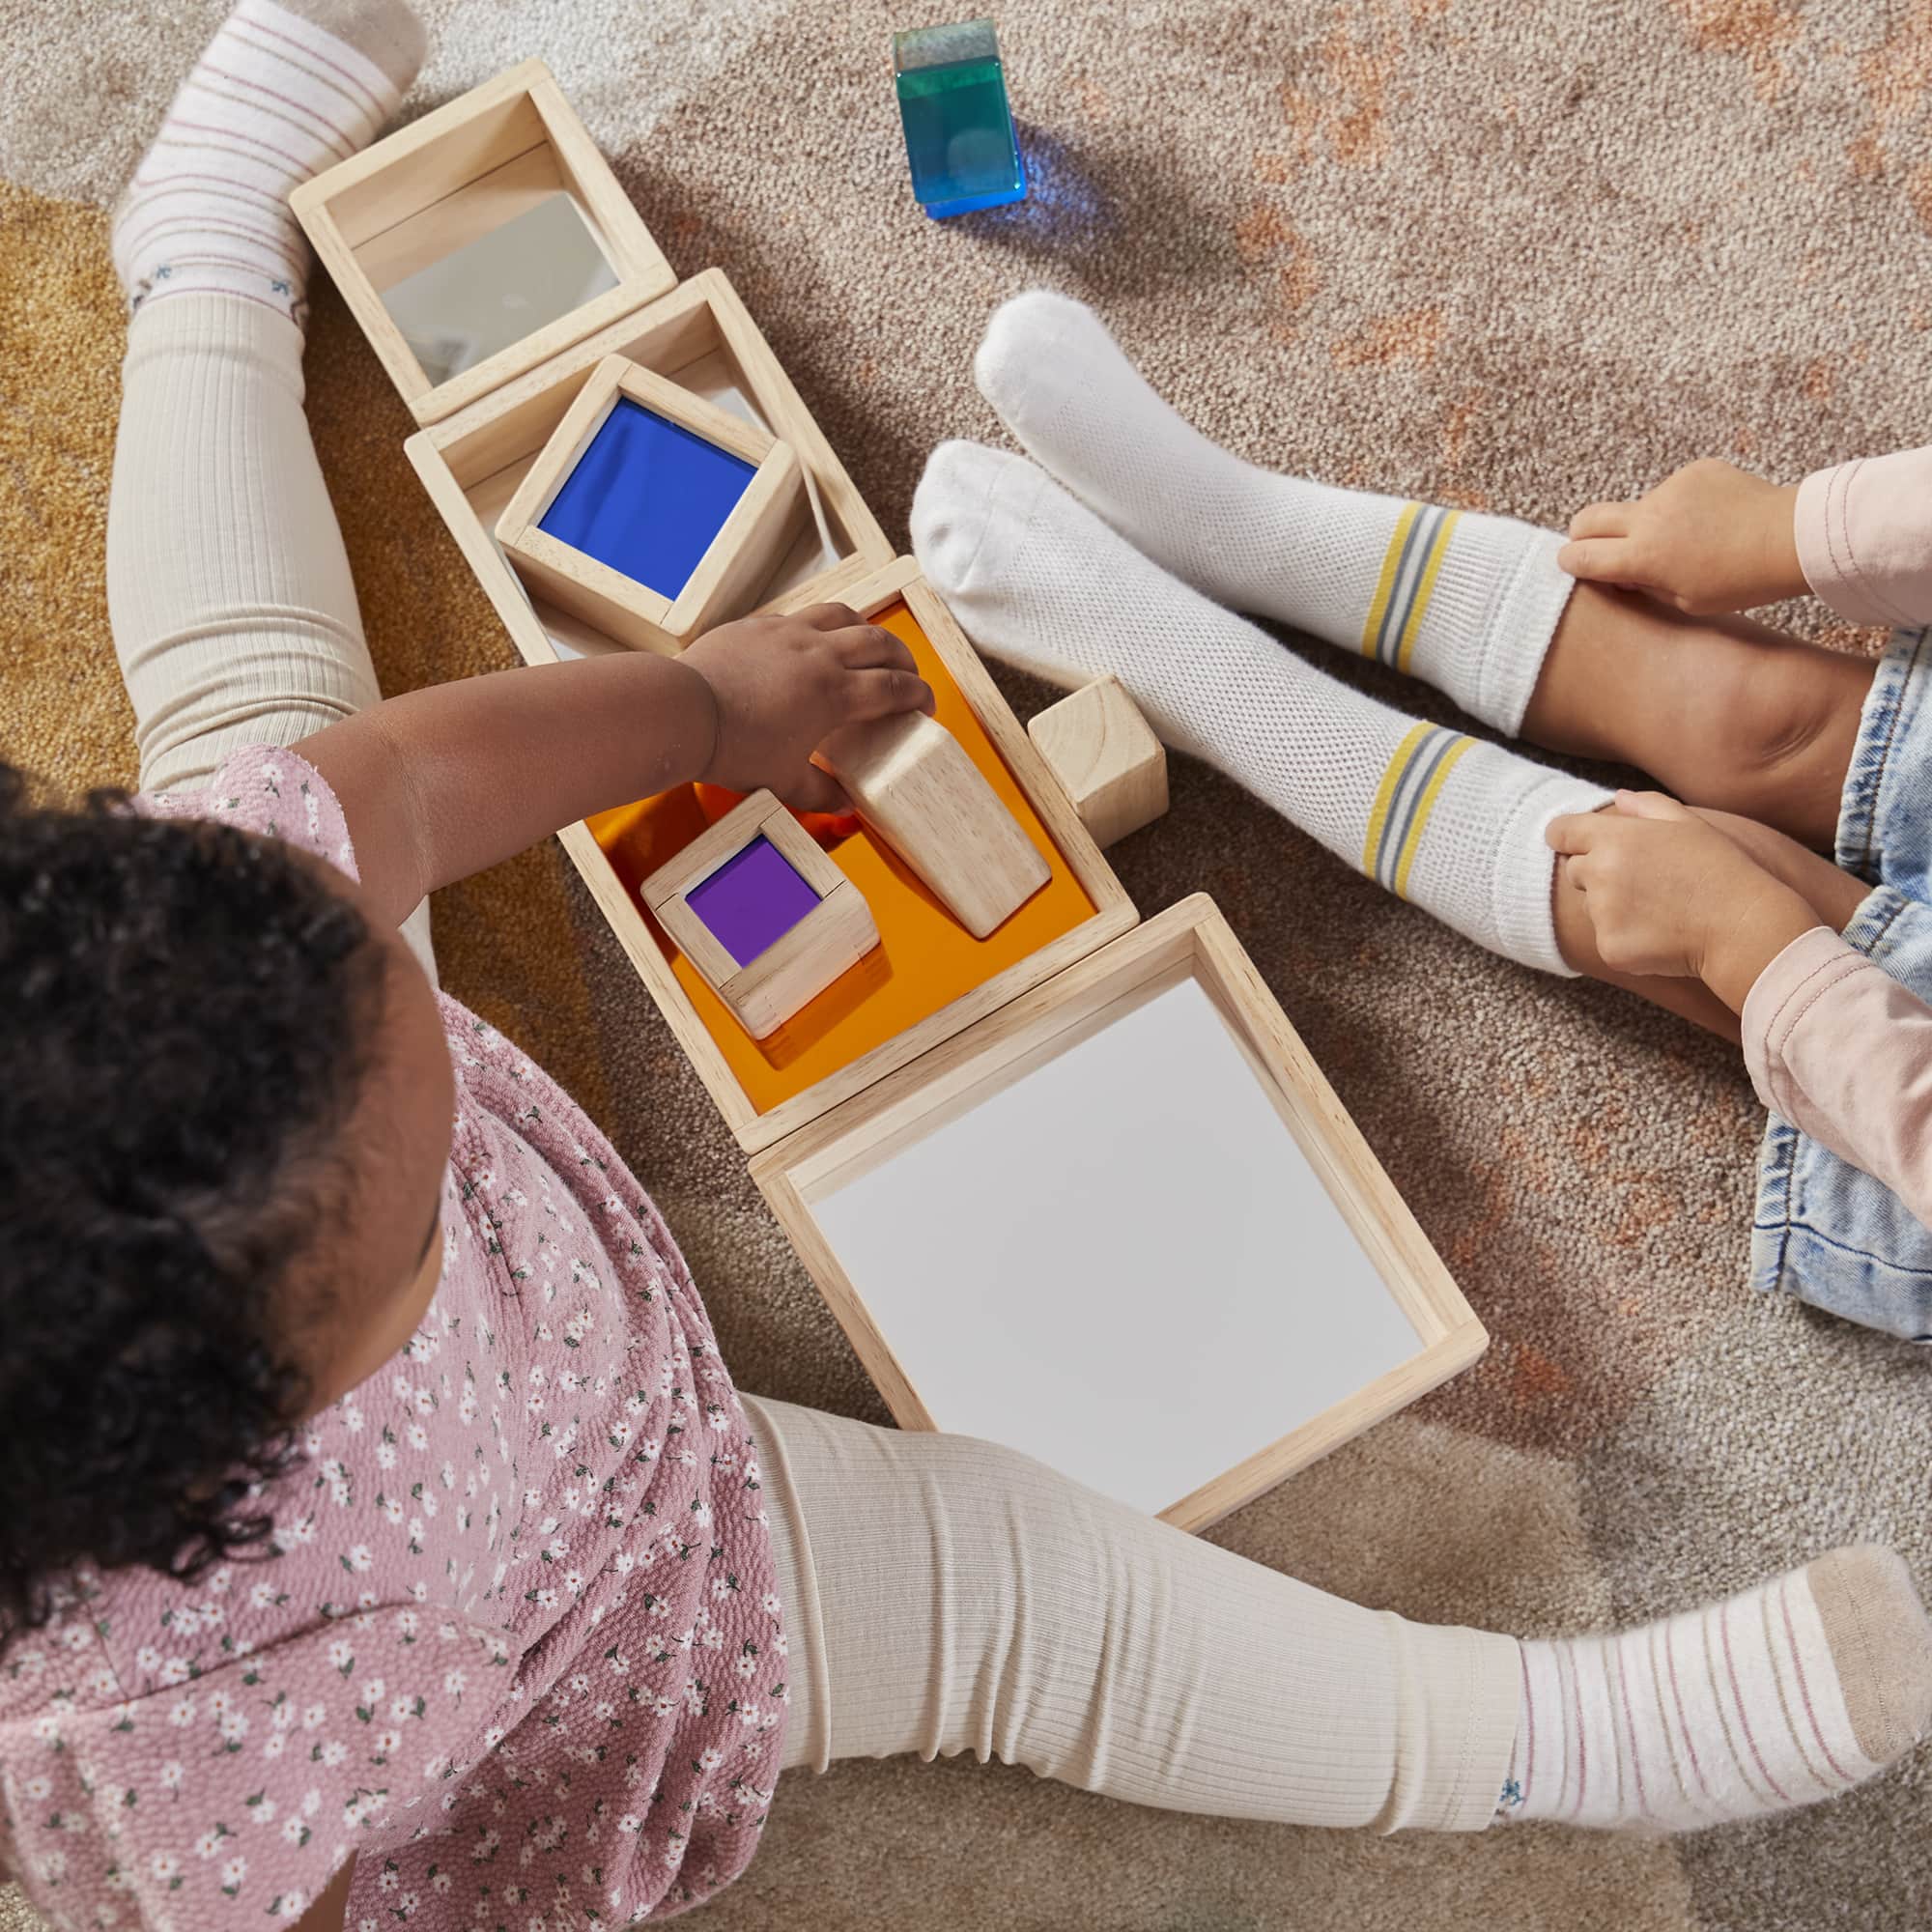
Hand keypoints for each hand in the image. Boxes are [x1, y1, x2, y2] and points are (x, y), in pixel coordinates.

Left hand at [680, 604, 934, 813]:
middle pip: (878, 643)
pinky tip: (815, 640)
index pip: (893, 688)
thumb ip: (820, 794)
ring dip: (866, 629)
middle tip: (907, 673)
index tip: (925, 706)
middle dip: (902, 657)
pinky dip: (822, 624)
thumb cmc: (734, 750)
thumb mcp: (783, 782)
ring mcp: (789, 633)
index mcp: (834, 694)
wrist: (684, 713)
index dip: (917, 695)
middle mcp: (820, 654)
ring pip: (844, 616)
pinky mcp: (760, 624)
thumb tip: (845, 808)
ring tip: (869, 644)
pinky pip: (803, 615)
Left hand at [1546, 790, 1820, 1007]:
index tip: (1578, 844)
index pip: (1560, 831)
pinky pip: (1607, 940)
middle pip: (1575, 870)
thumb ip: (1648, 806)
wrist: (1743, 926)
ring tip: (1662, 908)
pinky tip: (1662, 934)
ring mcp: (1602, 914)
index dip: (1568, 837)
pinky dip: (1627, 940)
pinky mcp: (1609, 948)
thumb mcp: (1690, 825)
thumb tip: (1618, 798)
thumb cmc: (1722, 870)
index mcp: (1614, 838)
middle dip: (1598, 873)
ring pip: (1592, 907)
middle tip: (1646, 881)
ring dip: (1614, 908)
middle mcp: (1599, 873)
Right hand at [1557, 458, 1806, 615]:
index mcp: (1642, 556)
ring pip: (1637, 507)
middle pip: (1587, 518)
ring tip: (1688, 540)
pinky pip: (1672, 490)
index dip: (1570, 562)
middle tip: (1601, 549)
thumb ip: (1644, 585)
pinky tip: (1711, 520)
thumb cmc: (1742, 580)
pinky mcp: (1695, 471)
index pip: (1579, 555)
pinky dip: (1681, 506)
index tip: (1573, 565)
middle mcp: (1648, 517)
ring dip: (1647, 523)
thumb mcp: (1685, 601)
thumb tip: (1621, 573)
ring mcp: (1671, 489)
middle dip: (1583, 534)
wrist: (1792, 538)